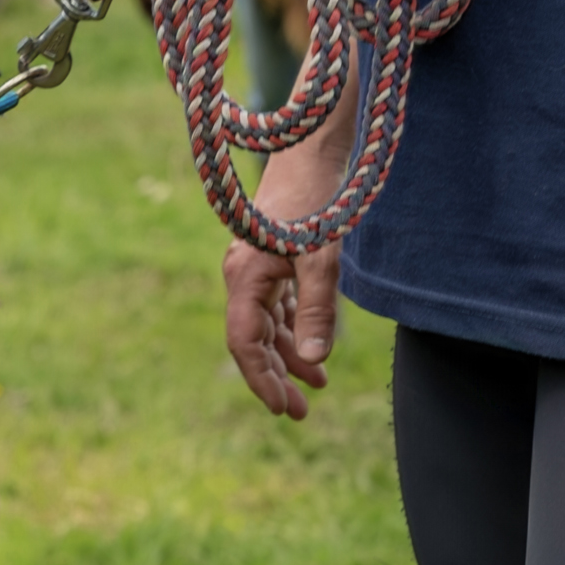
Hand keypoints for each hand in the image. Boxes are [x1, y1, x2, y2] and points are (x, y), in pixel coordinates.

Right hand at [221, 142, 345, 418]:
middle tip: (299, 414)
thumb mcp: (321, 259)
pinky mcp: (271, 261)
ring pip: (267, 326)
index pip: (245, 343)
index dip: (261, 379)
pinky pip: (278, 307)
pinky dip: (295, 331)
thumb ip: (317, 309)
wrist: (309, 151)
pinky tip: (315, 352)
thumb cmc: (314, 202)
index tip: (282, 409)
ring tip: (315, 388)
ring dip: (288, 357)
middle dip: (274, 378)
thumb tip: (314, 360)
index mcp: (244, 278)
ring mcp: (256, 270)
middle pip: (253, 340)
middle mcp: (243, 277)